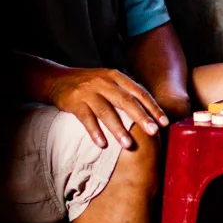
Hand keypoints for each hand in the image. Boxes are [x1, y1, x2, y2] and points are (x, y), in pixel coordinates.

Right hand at [43, 67, 168, 149]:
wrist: (57, 79)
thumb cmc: (89, 85)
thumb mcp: (109, 81)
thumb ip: (126, 92)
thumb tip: (150, 112)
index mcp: (117, 77)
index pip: (139, 92)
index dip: (153, 107)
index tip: (164, 122)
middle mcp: (105, 82)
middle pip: (126, 101)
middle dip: (141, 117)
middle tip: (153, 132)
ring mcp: (89, 92)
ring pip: (106, 111)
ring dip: (118, 129)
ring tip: (128, 144)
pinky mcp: (75, 102)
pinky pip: (86, 119)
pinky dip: (95, 132)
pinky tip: (102, 144)